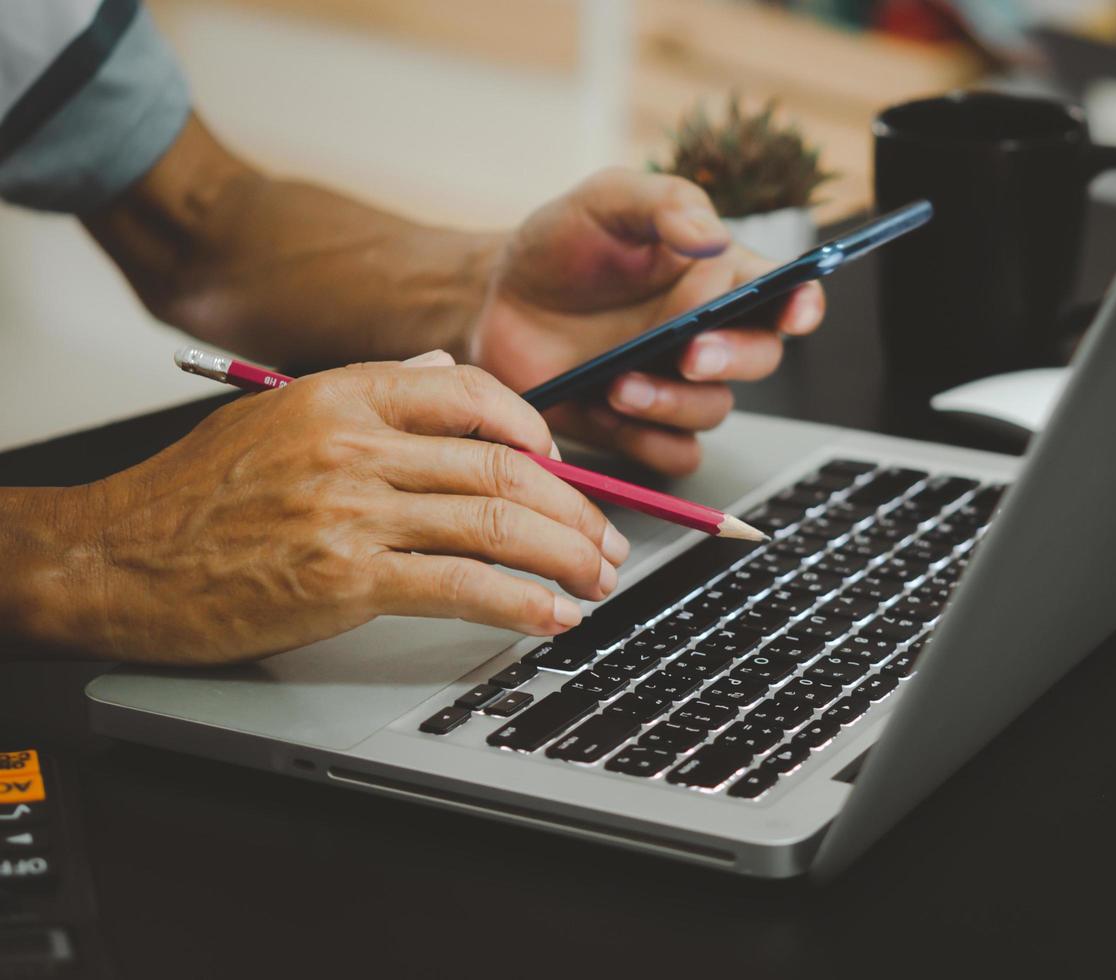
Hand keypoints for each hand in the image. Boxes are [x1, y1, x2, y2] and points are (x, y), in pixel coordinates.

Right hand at [31, 355, 628, 664]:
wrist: (113, 560)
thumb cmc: (195, 494)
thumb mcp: (276, 415)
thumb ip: (370, 392)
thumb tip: (441, 368)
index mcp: (341, 395)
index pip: (471, 393)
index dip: (537, 431)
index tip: (564, 466)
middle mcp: (353, 445)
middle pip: (501, 465)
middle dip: (573, 508)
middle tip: (608, 539)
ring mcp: (351, 512)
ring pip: (494, 522)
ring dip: (565, 556)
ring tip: (597, 580)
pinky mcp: (344, 580)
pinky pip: (461, 585)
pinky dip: (522, 602)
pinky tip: (552, 615)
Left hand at [472, 168, 825, 475]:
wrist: (492, 300)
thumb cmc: (558, 245)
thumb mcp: (605, 202)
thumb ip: (662, 204)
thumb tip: (712, 236)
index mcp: (715, 276)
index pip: (785, 291)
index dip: (803, 304)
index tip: (794, 312)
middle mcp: (705, 333)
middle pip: (760, 358)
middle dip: (733, 359)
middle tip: (691, 352)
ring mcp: (674, 384)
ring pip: (713, 412)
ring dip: (674, 403)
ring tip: (620, 383)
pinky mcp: (638, 427)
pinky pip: (674, 454)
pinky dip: (648, 442)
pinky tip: (607, 412)